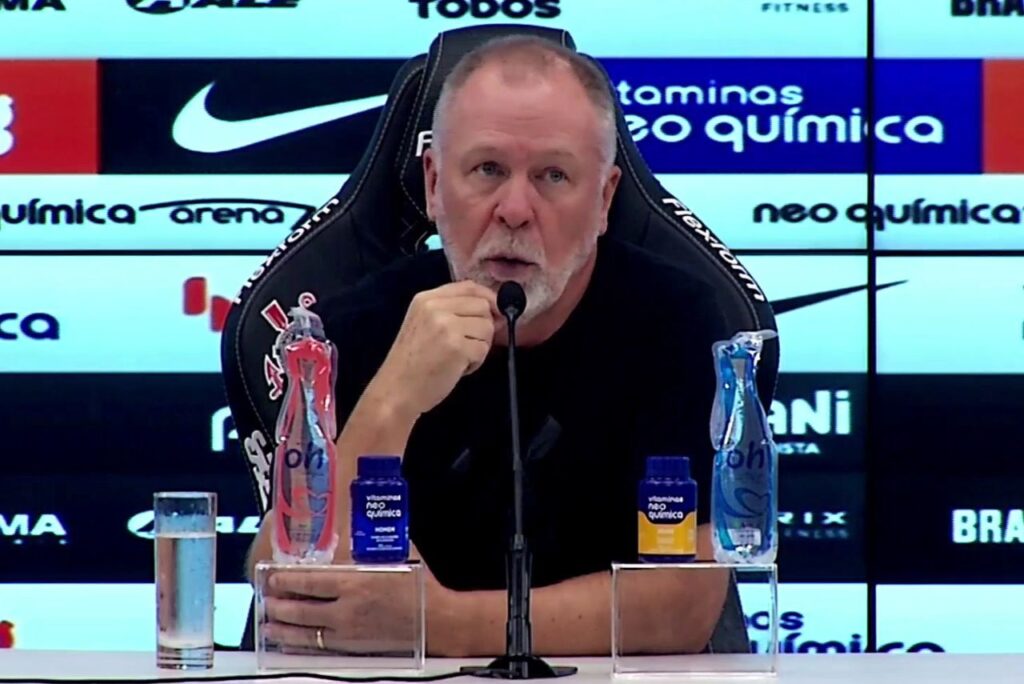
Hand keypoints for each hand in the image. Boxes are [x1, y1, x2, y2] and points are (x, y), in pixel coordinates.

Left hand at [261, 565, 454, 654]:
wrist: (436, 620)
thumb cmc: (418, 585)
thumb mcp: (394, 556)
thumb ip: (370, 549)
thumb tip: (354, 533)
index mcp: (355, 582)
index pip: (310, 582)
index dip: (286, 581)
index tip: (273, 577)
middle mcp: (346, 608)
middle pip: (301, 608)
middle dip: (279, 604)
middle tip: (265, 599)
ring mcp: (348, 630)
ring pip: (305, 631)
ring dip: (283, 628)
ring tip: (268, 623)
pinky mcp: (354, 645)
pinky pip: (319, 646)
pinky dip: (301, 644)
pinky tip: (291, 641)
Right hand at [371, 280, 497, 416]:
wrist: (396, 390)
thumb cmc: (411, 362)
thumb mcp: (423, 324)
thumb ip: (451, 310)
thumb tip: (494, 310)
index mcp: (426, 299)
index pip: (469, 286)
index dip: (488, 298)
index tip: (494, 313)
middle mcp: (436, 307)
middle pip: (483, 306)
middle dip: (485, 327)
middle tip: (469, 345)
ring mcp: (446, 326)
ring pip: (487, 327)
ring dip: (480, 346)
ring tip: (460, 358)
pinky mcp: (457, 347)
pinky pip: (483, 349)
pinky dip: (476, 362)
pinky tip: (458, 369)